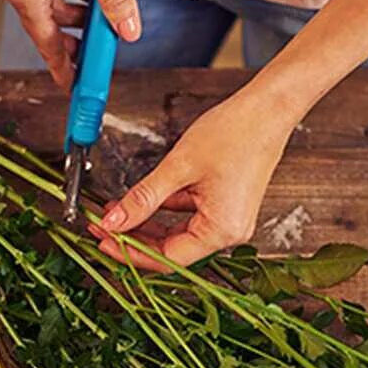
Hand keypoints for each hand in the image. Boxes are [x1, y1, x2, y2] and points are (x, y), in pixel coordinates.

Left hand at [90, 90, 295, 271]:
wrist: (266, 110)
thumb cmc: (236, 133)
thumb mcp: (179, 167)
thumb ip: (143, 198)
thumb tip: (114, 221)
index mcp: (222, 230)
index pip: (167, 258)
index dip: (130, 252)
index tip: (104, 241)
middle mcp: (229, 232)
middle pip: (171, 249)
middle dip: (133, 238)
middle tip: (101, 227)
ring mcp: (227, 220)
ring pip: (175, 233)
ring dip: (144, 224)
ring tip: (113, 212)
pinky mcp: (223, 206)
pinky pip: (186, 216)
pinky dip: (161, 210)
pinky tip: (137, 200)